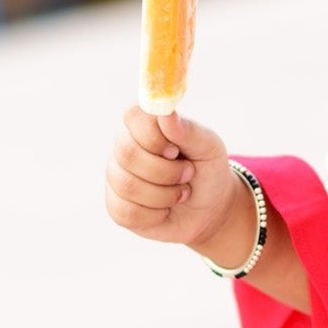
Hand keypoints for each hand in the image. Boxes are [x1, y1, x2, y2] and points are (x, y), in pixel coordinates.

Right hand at [104, 105, 239, 247]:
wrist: (210, 209)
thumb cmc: (207, 170)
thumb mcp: (208, 148)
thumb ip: (188, 129)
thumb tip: (166, 113)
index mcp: (145, 125)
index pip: (132, 116)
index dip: (153, 136)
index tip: (175, 150)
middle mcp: (125, 147)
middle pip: (127, 153)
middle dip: (166, 171)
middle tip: (188, 173)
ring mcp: (117, 177)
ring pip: (128, 186)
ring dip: (165, 195)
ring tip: (181, 192)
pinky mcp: (117, 207)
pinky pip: (127, 212)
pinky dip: (156, 214)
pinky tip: (166, 209)